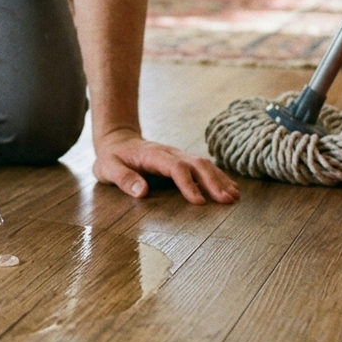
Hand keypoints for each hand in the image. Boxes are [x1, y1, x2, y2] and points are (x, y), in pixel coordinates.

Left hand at [93, 129, 239, 204]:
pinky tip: (230, 188)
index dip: (188, 184)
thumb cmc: (112, 158)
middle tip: (227, 200)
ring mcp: (178, 155)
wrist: (118, 140)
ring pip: (204, 164)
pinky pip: (204, 167)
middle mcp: (170, 153)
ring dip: (220, 180)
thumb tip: (141, 192)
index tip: (199, 202)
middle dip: (213, 182)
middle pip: (197, 164)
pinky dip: (219, 177)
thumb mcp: (108, 168)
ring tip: (234, 197)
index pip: (175, 168)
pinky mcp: (182, 161)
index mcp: (153, 155)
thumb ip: (123, 179)